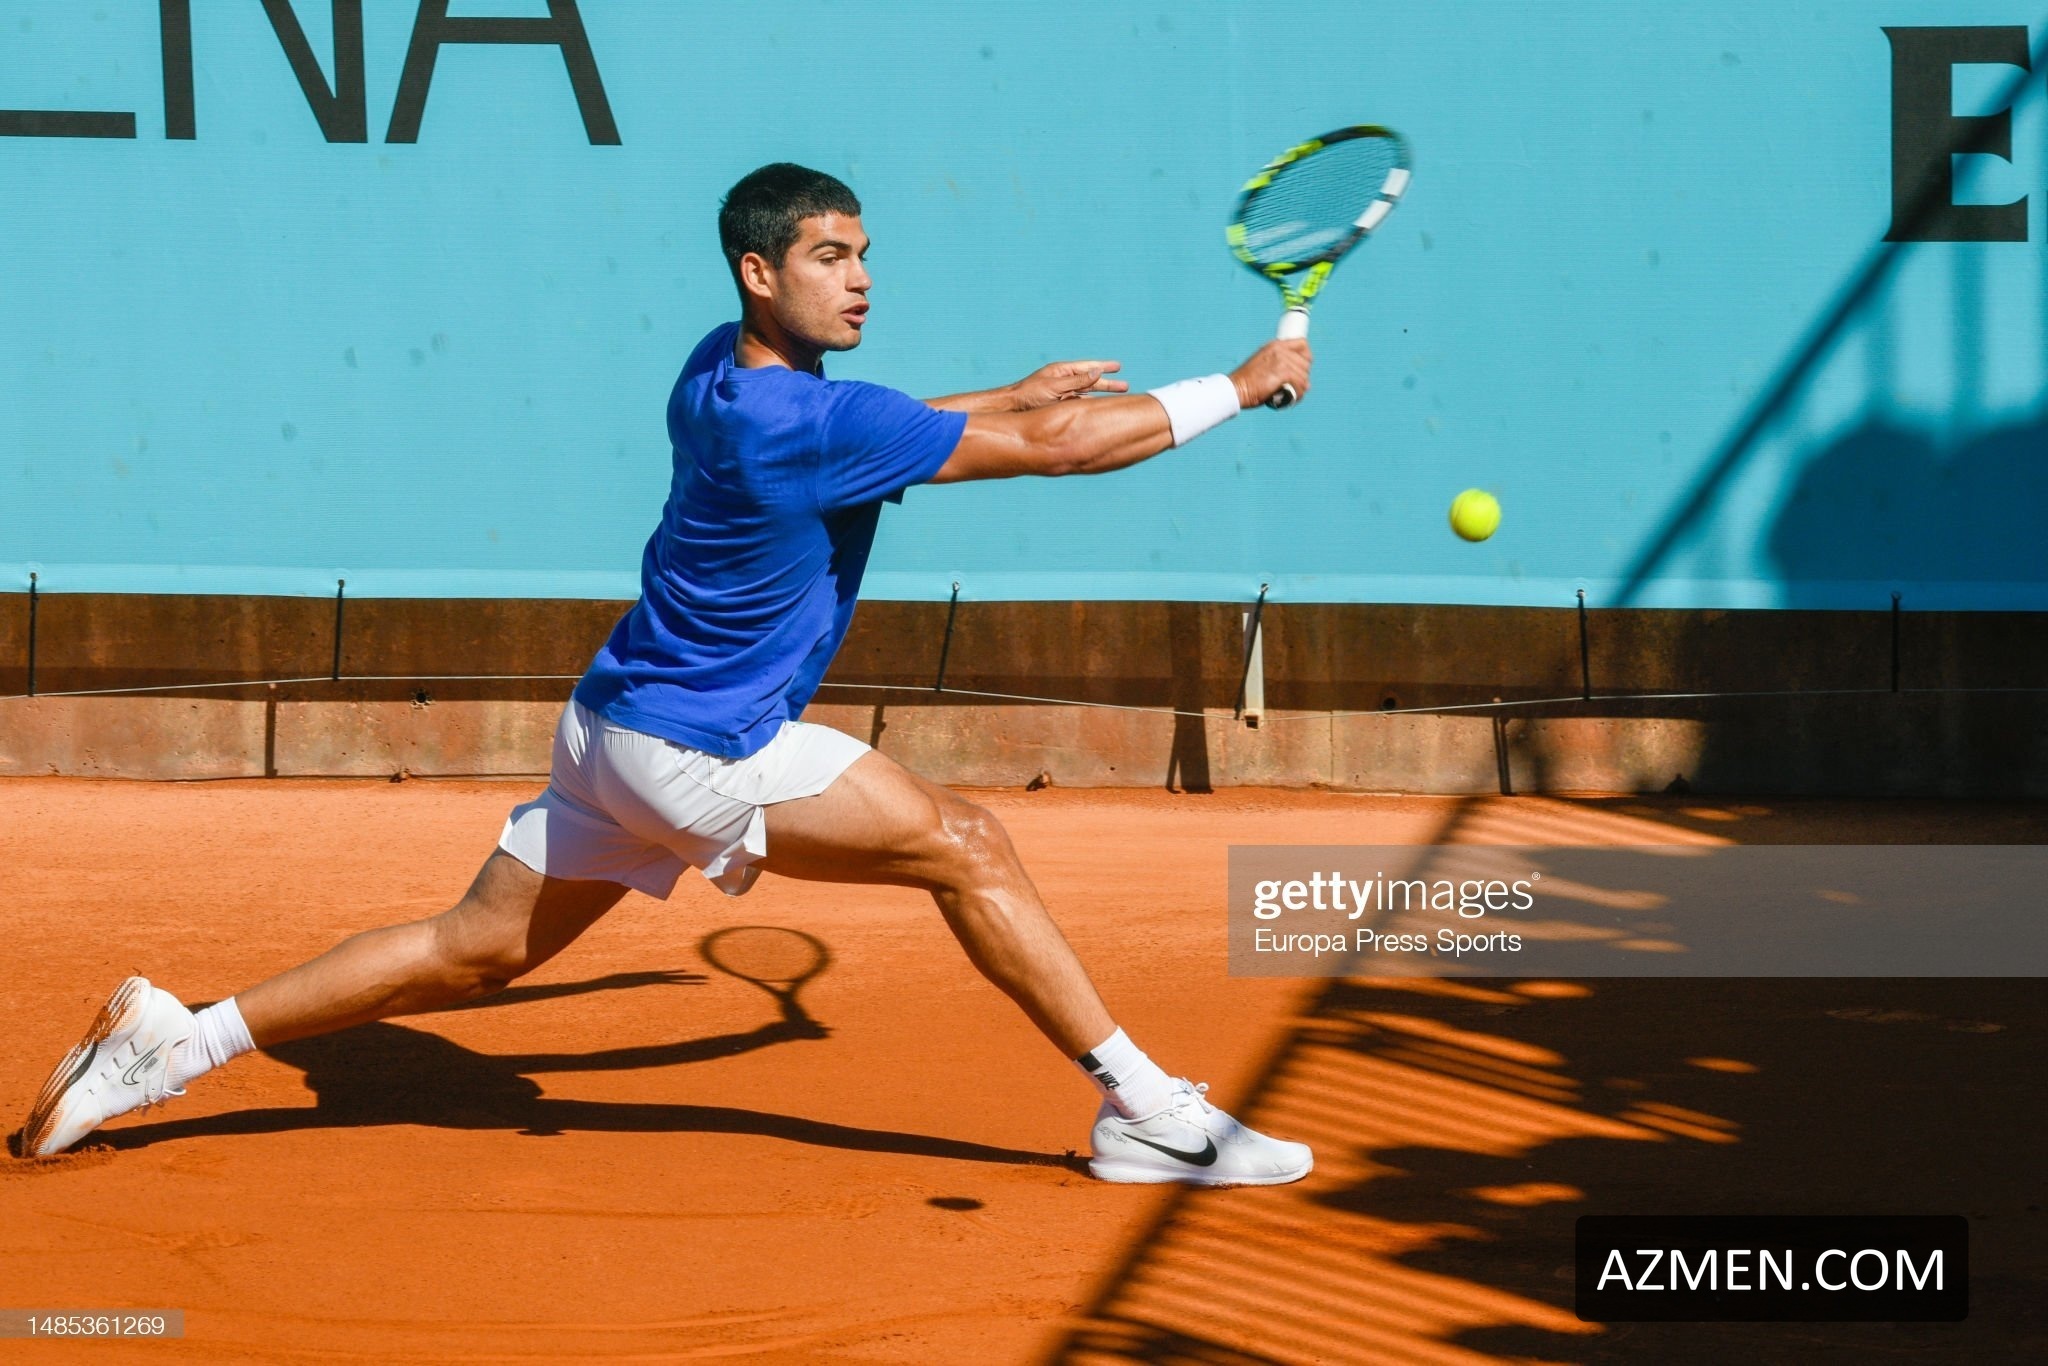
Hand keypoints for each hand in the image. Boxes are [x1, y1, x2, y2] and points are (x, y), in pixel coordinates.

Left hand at [1007, 360, 1128, 409]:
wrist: (1012, 408)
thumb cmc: (1029, 395)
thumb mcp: (1054, 387)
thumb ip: (1077, 381)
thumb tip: (1097, 372)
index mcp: (1062, 371)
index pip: (1088, 368)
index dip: (1104, 367)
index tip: (1118, 366)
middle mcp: (1064, 381)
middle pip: (1091, 381)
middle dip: (1108, 383)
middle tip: (1125, 386)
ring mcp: (1062, 393)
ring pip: (1087, 393)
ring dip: (1102, 395)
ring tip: (1118, 396)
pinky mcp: (1059, 405)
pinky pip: (1079, 403)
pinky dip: (1091, 404)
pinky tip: (1101, 408)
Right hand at [1228, 340, 1311, 408]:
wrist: (1236, 389)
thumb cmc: (1248, 383)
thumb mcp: (1263, 365)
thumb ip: (1277, 364)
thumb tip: (1302, 380)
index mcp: (1275, 345)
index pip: (1303, 344)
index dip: (1306, 357)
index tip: (1302, 369)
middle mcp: (1280, 350)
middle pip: (1306, 362)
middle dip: (1303, 376)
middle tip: (1295, 387)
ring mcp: (1282, 360)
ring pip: (1304, 375)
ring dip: (1301, 388)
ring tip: (1293, 395)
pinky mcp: (1283, 372)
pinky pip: (1300, 383)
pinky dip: (1299, 393)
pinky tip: (1293, 398)